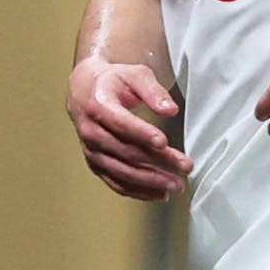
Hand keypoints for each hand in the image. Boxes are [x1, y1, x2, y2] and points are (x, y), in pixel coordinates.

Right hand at [67, 60, 189, 201]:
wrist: (84, 91)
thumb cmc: (113, 81)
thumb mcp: (135, 75)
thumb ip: (154, 91)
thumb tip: (171, 110)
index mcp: (98, 105)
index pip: (121, 123)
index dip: (142, 133)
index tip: (164, 142)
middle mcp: (91, 131)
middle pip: (126, 151)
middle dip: (158, 161)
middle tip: (185, 166)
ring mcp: (92, 151)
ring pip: (122, 172)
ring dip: (150, 182)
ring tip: (176, 185)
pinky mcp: (96, 164)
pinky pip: (116, 183)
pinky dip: (138, 191)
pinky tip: (159, 194)